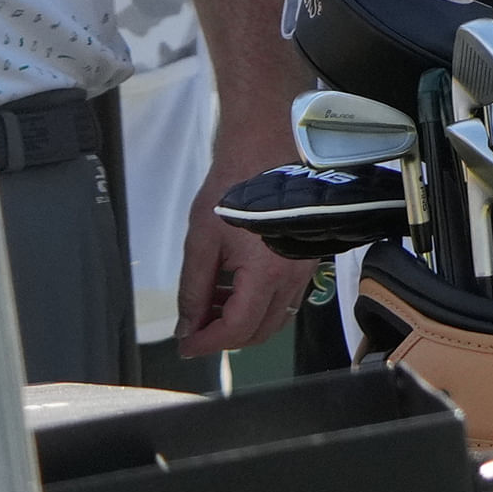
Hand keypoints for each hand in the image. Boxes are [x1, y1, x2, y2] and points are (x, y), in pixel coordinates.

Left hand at [175, 133, 314, 357]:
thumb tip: (188, 327)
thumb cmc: (233, 186)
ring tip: (211, 305)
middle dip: (225, 338)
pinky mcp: (307, 257)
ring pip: (276, 317)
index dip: (206, 343)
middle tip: (195, 328)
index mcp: (266, 272)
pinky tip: (234, 287)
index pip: (237, 329)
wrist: (267, 146)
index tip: (185, 344)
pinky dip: (259, 304)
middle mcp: (293, 275)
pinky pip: (287, 297)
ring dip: (243, 322)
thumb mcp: (201, 241)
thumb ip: (193, 290)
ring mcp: (305, 267)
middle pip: (261, 331)